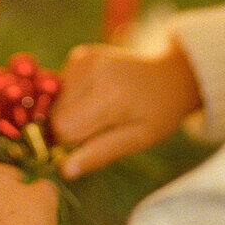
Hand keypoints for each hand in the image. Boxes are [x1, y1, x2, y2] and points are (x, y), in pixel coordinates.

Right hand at [51, 41, 200, 179]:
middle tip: (97, 130)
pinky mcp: (79, 54)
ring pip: (54, 101)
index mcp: (110, 94)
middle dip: (68, 129)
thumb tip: (64, 170)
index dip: (69, 144)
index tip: (87, 147)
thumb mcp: (138, 140)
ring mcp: (83, 57)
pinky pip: (60, 86)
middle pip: (55, 113)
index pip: (63, 127)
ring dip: (69, 113)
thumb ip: (100, 153)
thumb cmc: (158, 113)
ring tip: (99, 111)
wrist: (170, 76)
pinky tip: (95, 96)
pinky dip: (72, 98)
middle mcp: (91, 69)